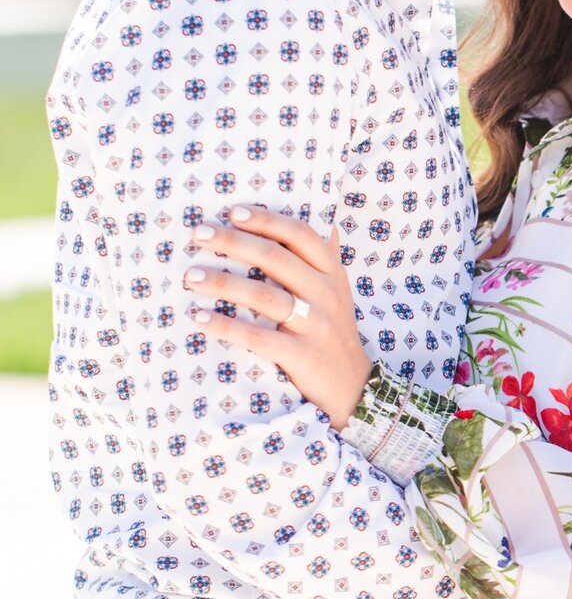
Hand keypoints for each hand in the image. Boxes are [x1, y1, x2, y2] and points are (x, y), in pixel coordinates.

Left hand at [184, 206, 371, 427]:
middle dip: (234, 243)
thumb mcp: (335, 288)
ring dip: (223, 283)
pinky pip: (260, 338)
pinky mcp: (304, 356)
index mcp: (332, 271)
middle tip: (199, 234)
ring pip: (265, 297)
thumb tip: (314, 212)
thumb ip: (321, 255)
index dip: (268, 220)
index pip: (301, 234)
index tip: (233, 211)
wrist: (353, 387)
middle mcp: (327, 293)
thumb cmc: (333, 330)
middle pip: (276, 260)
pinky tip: (201, 319)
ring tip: (191, 276)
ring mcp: (317, 325)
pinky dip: (227, 327)